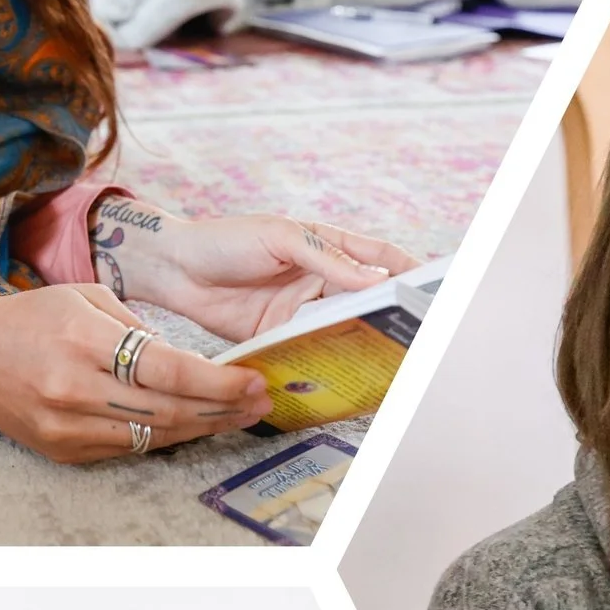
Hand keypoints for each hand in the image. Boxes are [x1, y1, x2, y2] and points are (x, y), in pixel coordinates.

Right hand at [0, 283, 270, 462]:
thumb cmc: (31, 317)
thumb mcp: (87, 296)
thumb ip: (140, 328)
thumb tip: (190, 360)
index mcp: (82, 341)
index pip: (166, 369)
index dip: (217, 381)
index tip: (253, 381)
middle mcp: (72, 389)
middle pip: (167, 409)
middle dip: (222, 408)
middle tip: (258, 402)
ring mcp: (65, 426)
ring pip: (152, 435)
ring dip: (201, 427)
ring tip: (236, 416)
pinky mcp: (61, 450)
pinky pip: (127, 447)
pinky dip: (163, 435)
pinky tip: (190, 423)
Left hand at [117, 213, 411, 343]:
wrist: (174, 269)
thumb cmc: (225, 240)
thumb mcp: (280, 238)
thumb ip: (327, 259)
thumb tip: (373, 278)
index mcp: (324, 246)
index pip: (377, 256)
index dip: (407, 270)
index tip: (434, 288)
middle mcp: (318, 279)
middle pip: (365, 298)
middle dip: (390, 312)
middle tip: (418, 332)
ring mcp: (300, 309)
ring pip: (342, 326)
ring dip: (362, 339)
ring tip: (390, 356)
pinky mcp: (280, 336)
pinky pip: (311, 349)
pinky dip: (327, 359)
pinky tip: (344, 370)